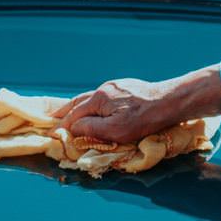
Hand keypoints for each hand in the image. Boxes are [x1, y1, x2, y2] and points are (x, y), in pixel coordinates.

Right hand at [53, 71, 220, 143]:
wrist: (169, 102)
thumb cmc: (144, 120)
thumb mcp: (116, 130)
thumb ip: (92, 129)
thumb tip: (73, 128)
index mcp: (99, 99)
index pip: (74, 114)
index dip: (63, 125)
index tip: (53, 134)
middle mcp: (104, 89)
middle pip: (78, 102)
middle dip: (65, 112)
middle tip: (52, 119)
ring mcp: (115, 87)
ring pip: (90, 98)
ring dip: (78, 107)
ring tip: (68, 113)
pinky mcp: (126, 88)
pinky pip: (103, 98)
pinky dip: (92, 104)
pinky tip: (94, 108)